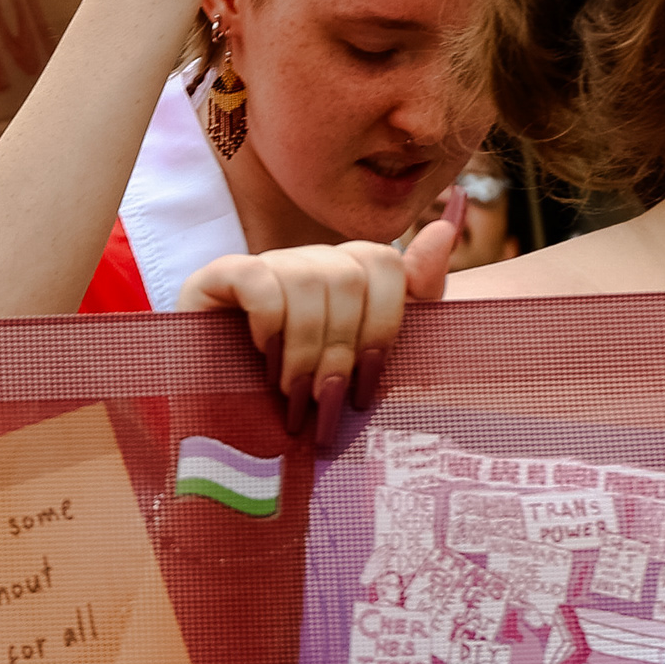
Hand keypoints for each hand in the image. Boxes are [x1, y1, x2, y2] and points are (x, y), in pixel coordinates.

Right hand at [174, 215, 455, 444]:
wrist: (228, 436)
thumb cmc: (307, 402)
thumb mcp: (368, 361)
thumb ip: (415, 299)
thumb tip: (445, 227)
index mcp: (349, 275)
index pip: (384, 262)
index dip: (384, 323)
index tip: (369, 384)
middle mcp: (309, 261)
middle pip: (348, 275)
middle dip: (341, 348)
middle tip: (327, 401)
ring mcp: (264, 264)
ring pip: (306, 278)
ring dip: (304, 349)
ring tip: (294, 395)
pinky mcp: (219, 275)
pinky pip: (259, 279)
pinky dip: (269, 326)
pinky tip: (263, 360)